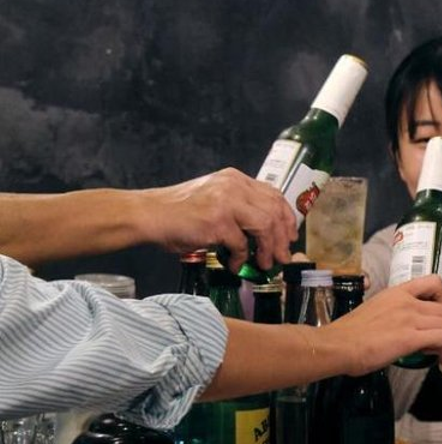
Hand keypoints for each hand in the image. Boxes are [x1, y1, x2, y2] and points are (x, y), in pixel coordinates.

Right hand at [140, 169, 297, 271]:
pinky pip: (241, 244)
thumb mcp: (214, 199)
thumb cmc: (178, 212)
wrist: (150, 213)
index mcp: (235, 179)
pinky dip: (240, 258)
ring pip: (265, 226)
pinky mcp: (217, 221)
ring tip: (264, 263)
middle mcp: (234, 186)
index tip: (290, 235)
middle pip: (274, 210)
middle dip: (283, 237)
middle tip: (282, 255)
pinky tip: (234, 264)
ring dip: (267, 249)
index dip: (286, 217)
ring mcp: (226, 202)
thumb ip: (238, 207)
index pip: (273, 194)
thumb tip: (265, 233)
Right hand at [328, 277, 441, 372]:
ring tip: (439, 352)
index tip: (441, 314)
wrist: (337, 345)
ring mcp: (409, 318)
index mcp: (398, 292)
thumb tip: (406, 325)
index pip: (435, 281)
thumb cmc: (350, 333)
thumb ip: (395, 311)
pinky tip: (434, 358)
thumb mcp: (376, 309)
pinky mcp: (410, 337)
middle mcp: (407, 302)